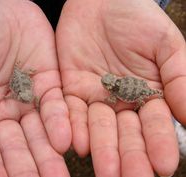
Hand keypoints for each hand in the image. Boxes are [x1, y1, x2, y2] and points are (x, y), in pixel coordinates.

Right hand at [0, 0, 70, 175]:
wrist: (1, 8)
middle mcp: (5, 112)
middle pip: (17, 148)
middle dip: (27, 169)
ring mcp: (29, 101)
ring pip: (40, 135)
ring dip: (49, 156)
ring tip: (58, 176)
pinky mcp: (51, 87)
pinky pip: (56, 109)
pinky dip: (61, 124)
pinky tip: (66, 142)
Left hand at [56, 0, 185, 175]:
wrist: (100, 3)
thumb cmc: (136, 19)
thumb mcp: (165, 45)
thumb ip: (179, 79)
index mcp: (147, 94)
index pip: (154, 126)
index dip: (159, 144)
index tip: (164, 165)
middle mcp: (120, 102)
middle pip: (125, 134)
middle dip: (129, 156)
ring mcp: (94, 98)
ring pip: (98, 129)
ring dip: (102, 150)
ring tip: (106, 171)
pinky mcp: (70, 91)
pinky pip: (71, 113)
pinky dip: (74, 128)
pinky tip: (80, 145)